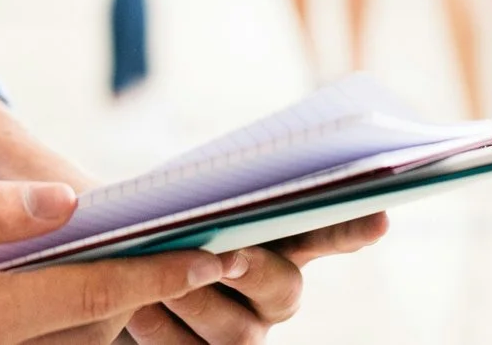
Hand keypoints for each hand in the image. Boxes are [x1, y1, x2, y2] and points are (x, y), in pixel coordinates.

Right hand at [0, 180, 247, 344]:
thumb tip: (65, 200)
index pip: (97, 294)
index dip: (162, 273)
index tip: (217, 251)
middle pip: (98, 325)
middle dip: (151, 289)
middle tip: (206, 247)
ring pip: (71, 340)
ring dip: (112, 306)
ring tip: (154, 260)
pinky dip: (71, 319)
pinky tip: (79, 284)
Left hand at [119, 215, 387, 343]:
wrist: (112, 262)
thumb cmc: (157, 220)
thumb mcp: (182, 201)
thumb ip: (213, 191)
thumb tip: (236, 165)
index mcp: (282, 243)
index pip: (328, 232)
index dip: (352, 228)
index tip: (379, 215)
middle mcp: (274, 294)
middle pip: (283, 290)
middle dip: (254, 270)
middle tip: (226, 253)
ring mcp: (242, 332)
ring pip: (237, 332)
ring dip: (197, 303)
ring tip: (162, 280)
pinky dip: (162, 331)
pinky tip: (137, 308)